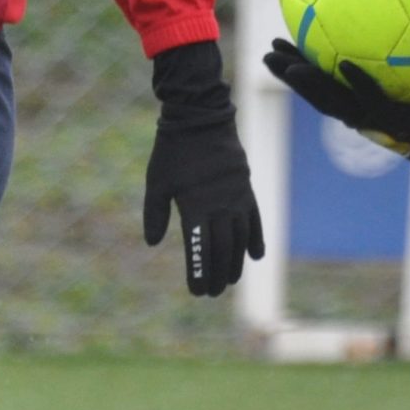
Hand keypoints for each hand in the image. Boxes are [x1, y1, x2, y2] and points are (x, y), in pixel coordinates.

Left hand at [141, 42, 265, 297]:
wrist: (201, 118)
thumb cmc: (173, 151)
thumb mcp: (157, 182)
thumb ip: (155, 214)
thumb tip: (153, 243)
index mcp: (195, 207)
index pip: (200, 250)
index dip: (198, 272)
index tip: (196, 291)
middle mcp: (219, 206)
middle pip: (222, 250)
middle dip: (217, 274)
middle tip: (212, 292)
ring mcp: (236, 198)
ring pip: (240, 239)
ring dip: (236, 262)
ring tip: (230, 279)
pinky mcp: (246, 189)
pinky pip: (255, 219)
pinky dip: (256, 238)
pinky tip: (256, 256)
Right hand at [261, 39, 409, 175]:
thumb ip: (401, 45)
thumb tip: (398, 5)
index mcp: (358, 100)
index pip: (319, 82)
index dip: (295, 66)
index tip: (276, 44)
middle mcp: (360, 110)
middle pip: (315, 93)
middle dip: (288, 76)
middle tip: (266, 55)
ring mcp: (374, 117)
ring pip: (332, 101)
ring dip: (309, 84)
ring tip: (289, 66)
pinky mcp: (393, 118)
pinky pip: (371, 99)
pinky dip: (357, 82)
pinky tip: (344, 63)